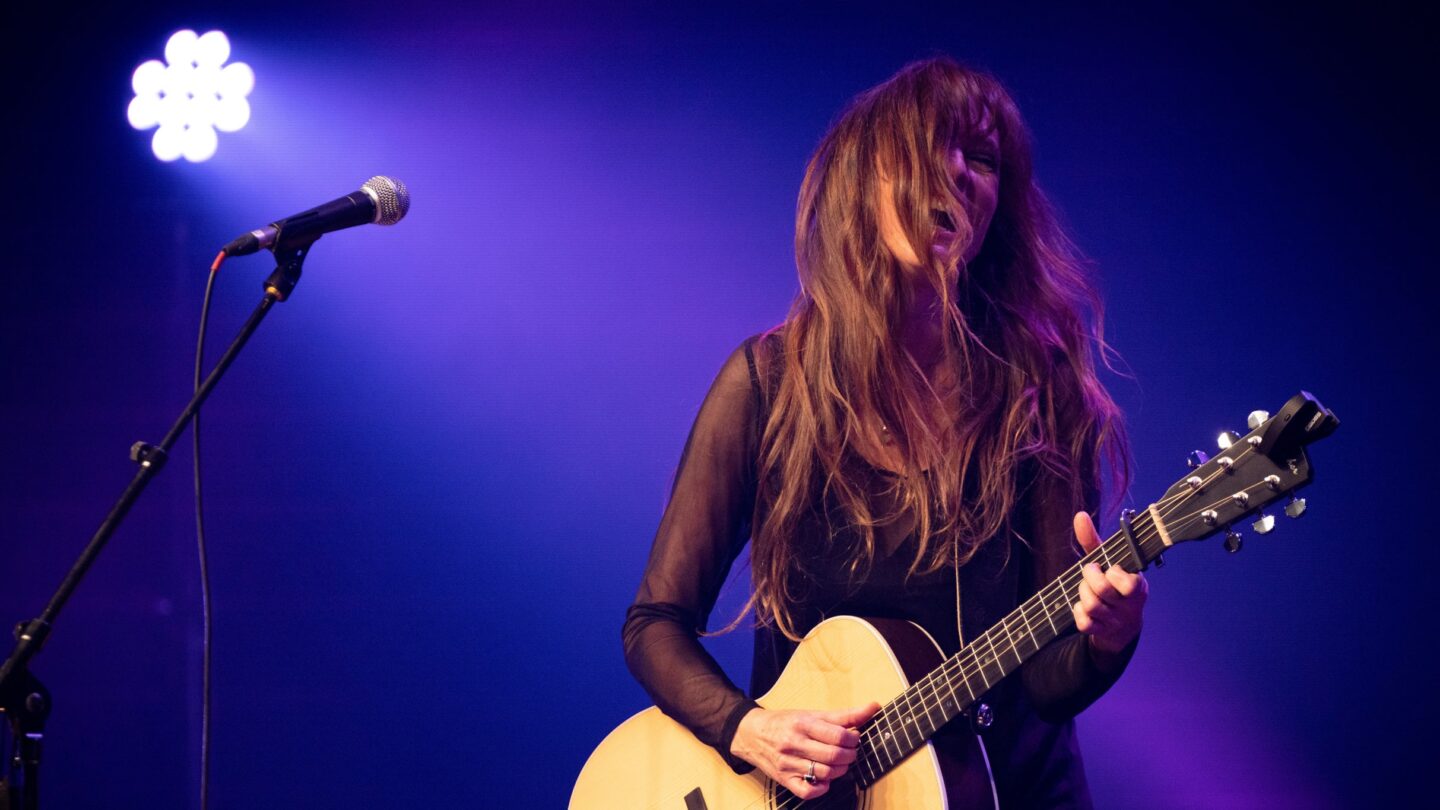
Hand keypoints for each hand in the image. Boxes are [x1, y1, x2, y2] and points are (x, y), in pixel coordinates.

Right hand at [730, 702, 880, 799]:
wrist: (751, 733)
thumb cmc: (786, 722)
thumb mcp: (812, 714)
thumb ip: (844, 715)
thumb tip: (873, 707)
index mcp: (802, 723)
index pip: (838, 735)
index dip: (854, 739)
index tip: (855, 738)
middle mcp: (794, 744)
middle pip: (833, 756)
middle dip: (850, 756)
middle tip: (851, 752)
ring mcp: (788, 764)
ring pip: (825, 774)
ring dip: (840, 770)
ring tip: (840, 763)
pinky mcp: (784, 780)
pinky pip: (807, 791)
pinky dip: (822, 788)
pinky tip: (825, 779)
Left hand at [1071, 511, 1146, 667]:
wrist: (1123, 625)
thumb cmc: (1114, 584)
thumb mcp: (1110, 561)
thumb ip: (1094, 540)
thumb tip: (1079, 515)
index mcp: (1137, 587)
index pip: (1128, 584)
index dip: (1113, 574)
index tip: (1109, 568)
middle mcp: (1130, 606)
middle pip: (1102, 590)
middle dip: (1089, 577)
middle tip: (1090, 572)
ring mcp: (1116, 621)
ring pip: (1091, 605)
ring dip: (1082, 593)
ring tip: (1086, 588)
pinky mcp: (1102, 632)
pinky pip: (1084, 623)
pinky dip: (1077, 612)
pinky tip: (1081, 605)